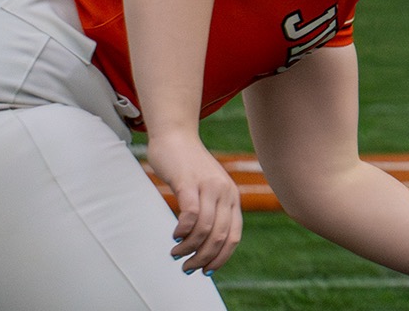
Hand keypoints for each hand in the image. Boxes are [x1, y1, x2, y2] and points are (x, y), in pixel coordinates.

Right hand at [147, 133, 242, 275]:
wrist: (176, 137)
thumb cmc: (189, 168)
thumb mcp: (209, 190)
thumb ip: (212, 211)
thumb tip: (206, 243)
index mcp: (233, 198)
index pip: (234, 236)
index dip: (221, 257)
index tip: (206, 270)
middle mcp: (225, 193)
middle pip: (219, 236)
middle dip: (203, 258)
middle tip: (187, 267)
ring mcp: (209, 186)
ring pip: (205, 229)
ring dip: (189, 248)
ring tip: (176, 253)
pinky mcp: (189, 182)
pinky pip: (191, 213)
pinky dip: (183, 230)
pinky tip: (175, 235)